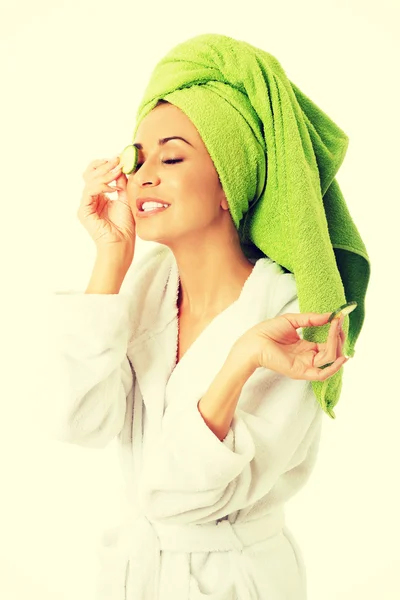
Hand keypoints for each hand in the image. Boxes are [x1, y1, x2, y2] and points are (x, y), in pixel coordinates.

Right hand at [77, 156, 135, 249]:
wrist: (122, 243)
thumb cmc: (125, 226)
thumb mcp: (126, 198)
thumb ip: (122, 183)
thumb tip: (121, 166)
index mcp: (99, 195)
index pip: (96, 173)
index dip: (106, 164)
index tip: (119, 158)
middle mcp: (90, 198)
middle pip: (89, 173)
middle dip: (104, 165)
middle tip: (118, 160)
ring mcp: (86, 204)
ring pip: (89, 180)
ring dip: (105, 173)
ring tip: (118, 172)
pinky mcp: (83, 211)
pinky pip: (89, 191)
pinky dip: (102, 186)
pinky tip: (114, 188)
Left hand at [231, 312, 348, 380]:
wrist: (254, 341)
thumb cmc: (268, 331)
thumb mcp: (292, 320)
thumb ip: (312, 319)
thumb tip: (330, 315)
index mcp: (306, 347)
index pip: (328, 343)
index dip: (335, 332)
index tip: (340, 318)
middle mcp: (308, 357)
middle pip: (332, 351)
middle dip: (338, 337)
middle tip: (338, 323)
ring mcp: (305, 365)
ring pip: (330, 360)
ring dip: (336, 345)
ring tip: (335, 330)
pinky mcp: (301, 372)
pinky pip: (322, 374)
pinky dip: (333, 367)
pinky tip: (340, 356)